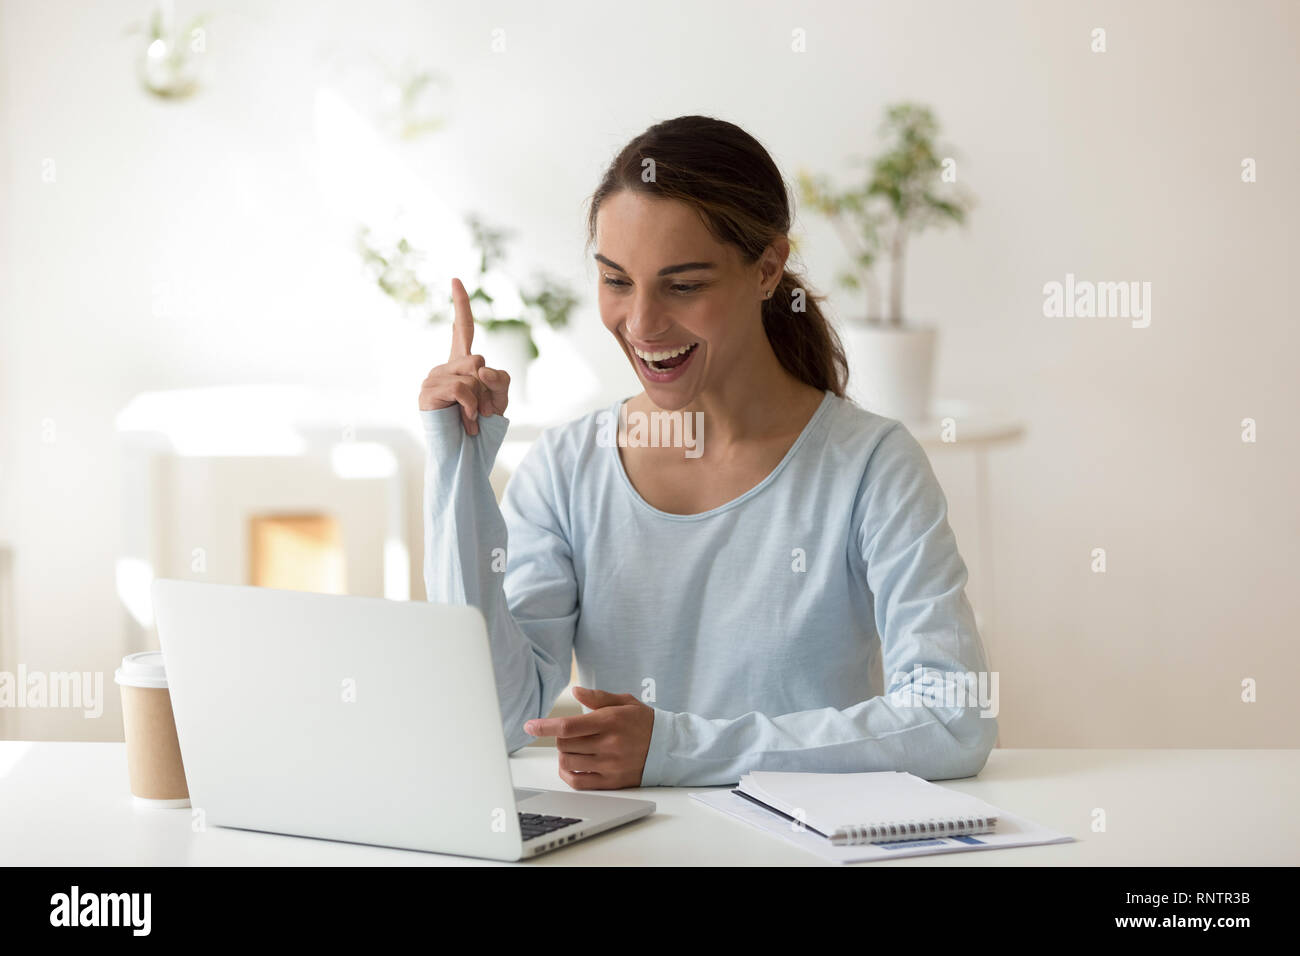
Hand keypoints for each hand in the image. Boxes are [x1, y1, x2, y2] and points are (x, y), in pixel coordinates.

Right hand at [417, 277, 510, 434]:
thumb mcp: (500, 400)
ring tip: (472, 419)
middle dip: (488, 387)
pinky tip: (467, 421)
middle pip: (478, 359)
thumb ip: (499, 379)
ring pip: (471, 374)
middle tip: (482, 410)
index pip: (463, 329)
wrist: (465, 456)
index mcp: (462, 365)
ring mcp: (433, 378)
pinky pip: (462, 388)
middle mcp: (444, 367)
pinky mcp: (428, 392)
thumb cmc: (481, 428)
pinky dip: (472, 406)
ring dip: (481, 400)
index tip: (456, 278)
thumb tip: (479, 367)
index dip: (460, 304)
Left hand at [524, 687, 654, 789]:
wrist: (669, 748)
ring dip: (563, 754)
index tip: (529, 725)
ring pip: (568, 762)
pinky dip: (567, 773)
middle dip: (559, 737)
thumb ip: (598, 697)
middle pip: (564, 744)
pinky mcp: (612, 782)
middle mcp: (609, 744)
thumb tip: (575, 690)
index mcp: (610, 721)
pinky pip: (578, 782)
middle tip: (569, 733)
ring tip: (573, 747)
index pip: (569, 726)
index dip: (545, 726)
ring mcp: (610, 765)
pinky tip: (571, 765)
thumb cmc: (643, 722)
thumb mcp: (624, 701)